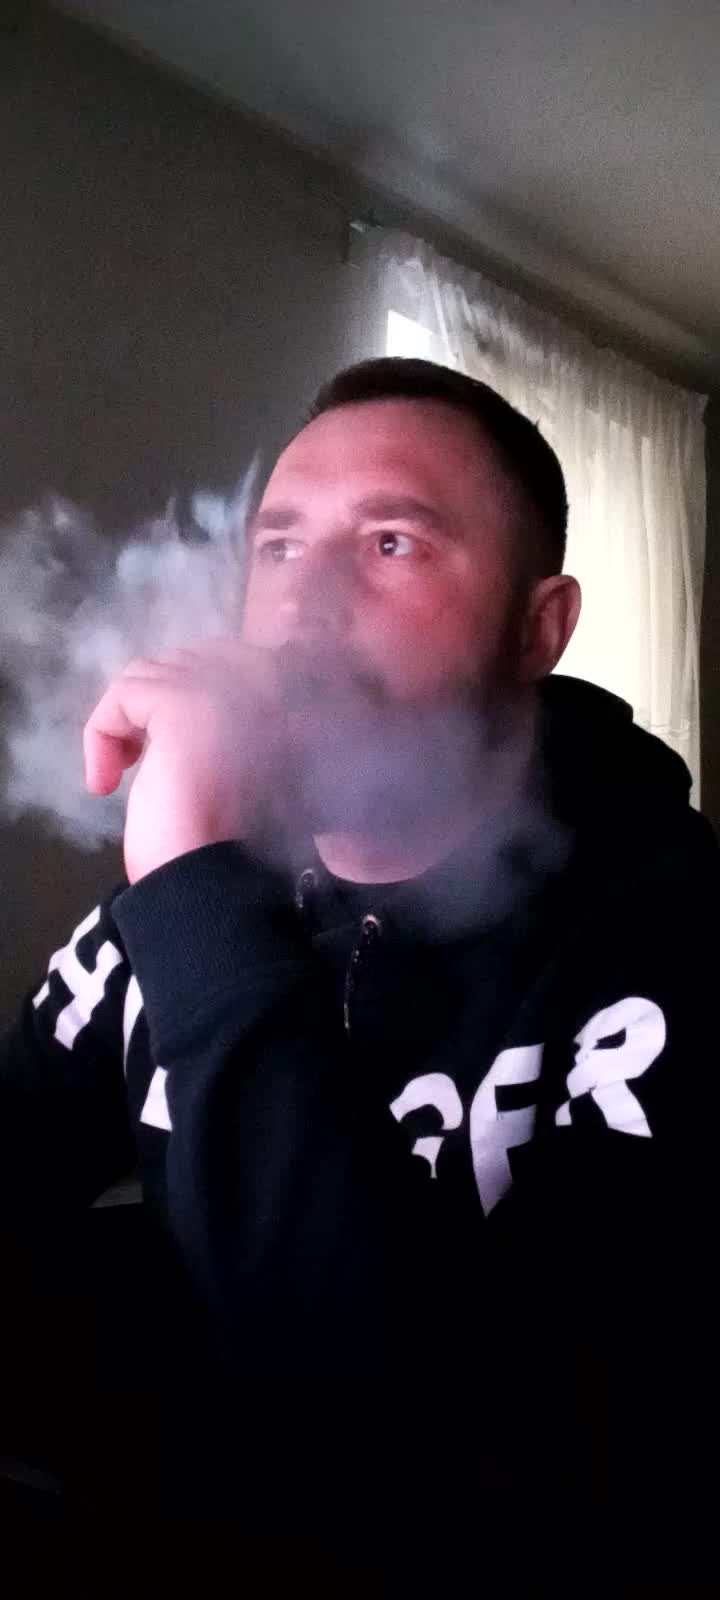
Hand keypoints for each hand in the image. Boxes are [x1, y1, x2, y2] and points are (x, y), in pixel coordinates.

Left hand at [84, 640, 287, 882]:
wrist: (214, 884)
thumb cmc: (223, 843)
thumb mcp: (231, 768)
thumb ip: (229, 724)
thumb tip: (180, 696)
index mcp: (293, 700)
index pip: (230, 664)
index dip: (185, 698)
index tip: (162, 755)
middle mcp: (270, 682)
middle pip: (186, 662)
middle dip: (150, 708)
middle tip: (136, 765)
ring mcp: (230, 687)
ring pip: (150, 674)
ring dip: (122, 723)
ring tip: (119, 774)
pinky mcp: (185, 702)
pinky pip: (123, 694)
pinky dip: (100, 734)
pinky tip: (106, 782)